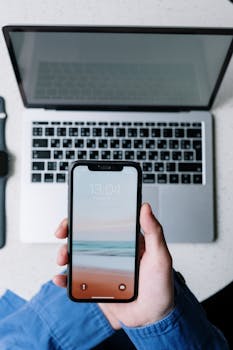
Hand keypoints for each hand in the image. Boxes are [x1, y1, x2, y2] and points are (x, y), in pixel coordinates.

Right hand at [53, 203, 173, 327]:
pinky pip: (75, 280)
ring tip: (63, 259)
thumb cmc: (159, 287)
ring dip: (64, 253)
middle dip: (69, 231)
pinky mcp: (94, 285)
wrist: (151, 319)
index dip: (87, 215)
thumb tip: (146, 208)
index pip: (103, 222)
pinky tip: (61, 279)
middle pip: (84, 236)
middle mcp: (110, 252)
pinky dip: (64, 278)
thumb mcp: (160, 257)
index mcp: (125, 241)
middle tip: (63, 233)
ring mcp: (100, 268)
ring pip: (76, 256)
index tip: (76, 213)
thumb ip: (154, 232)